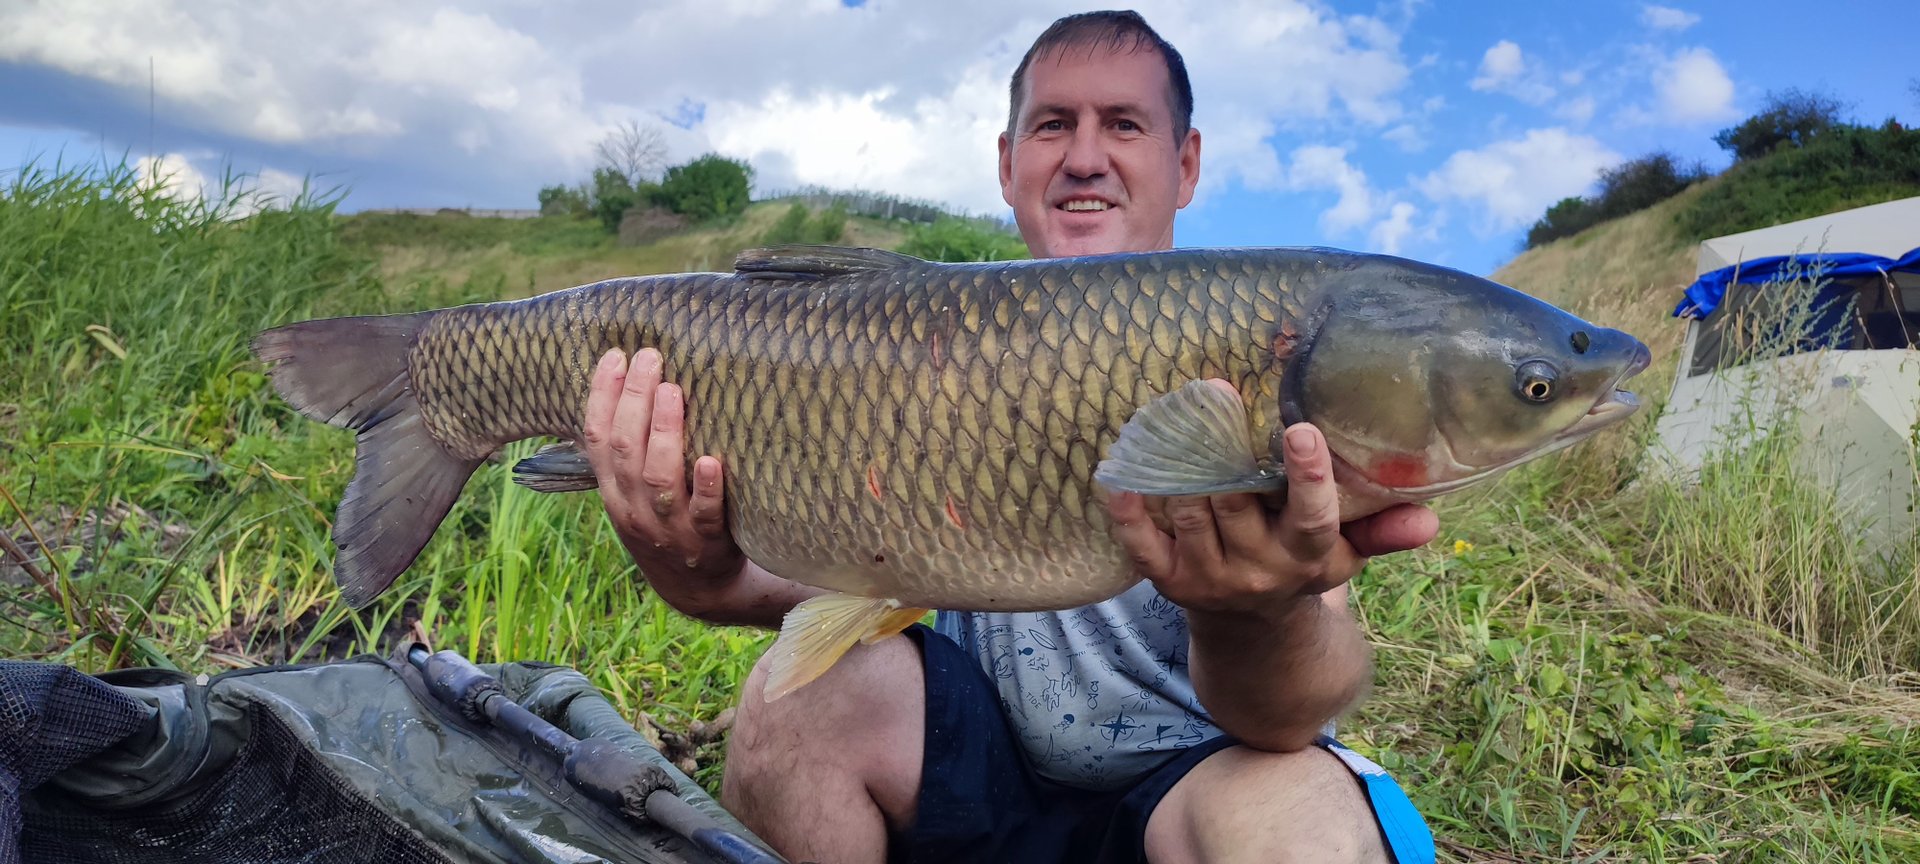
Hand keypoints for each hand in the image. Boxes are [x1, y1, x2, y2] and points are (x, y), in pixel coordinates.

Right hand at [582, 347, 745, 603]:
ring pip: (658, 477)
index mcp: (612, 491)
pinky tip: (712, 460)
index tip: (615, 356)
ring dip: (665, 432)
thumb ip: (630, 451)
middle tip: (651, 358)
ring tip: (673, 392)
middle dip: (634, 399)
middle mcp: (634, 508)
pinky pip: (704, 514)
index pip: (596, 438)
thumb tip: (635, 382)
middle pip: (625, 448)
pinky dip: (706, 487)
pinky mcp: (707, 543)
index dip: (601, 397)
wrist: (698, 589)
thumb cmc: (667, 524)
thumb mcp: (634, 494)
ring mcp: (669, 528)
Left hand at [1106, 396, 1437, 615]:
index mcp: (1306, 557)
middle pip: (1237, 503)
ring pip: (1191, 513)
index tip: (1301, 430)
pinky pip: (1142, 545)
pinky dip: (1129, 512)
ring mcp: (1208, 576)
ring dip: (1178, 465)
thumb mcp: (1345, 552)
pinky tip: (1118, 476)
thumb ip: (1384, 531)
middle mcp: (1257, 568)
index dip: (1307, 476)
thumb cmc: (1302, 565)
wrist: (1251, 630)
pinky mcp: (1168, 579)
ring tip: (1173, 412)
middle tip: (1217, 393)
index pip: (1311, 517)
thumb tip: (1430, 519)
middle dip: (1225, 449)